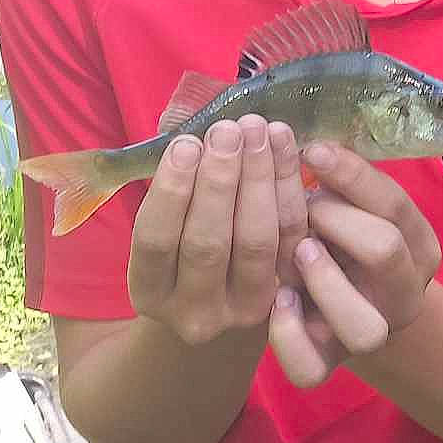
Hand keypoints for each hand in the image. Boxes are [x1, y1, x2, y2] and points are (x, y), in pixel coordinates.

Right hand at [128, 117, 308, 347]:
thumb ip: (169, 191)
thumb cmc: (181, 250)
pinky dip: (289, 186)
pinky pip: (291, 235)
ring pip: (255, 240)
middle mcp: (195, 313)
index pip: (156, 242)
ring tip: (257, 130)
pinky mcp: (285, 294)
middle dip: (218, 181)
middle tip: (226, 131)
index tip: (185, 144)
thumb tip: (189, 135)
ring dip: (258, 178)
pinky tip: (283, 145)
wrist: (221, 303)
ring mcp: (243, 309)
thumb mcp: (161, 231)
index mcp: (151, 293)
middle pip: (208, 243)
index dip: (172, 192)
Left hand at [268, 143, 440, 389]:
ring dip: (325, 280)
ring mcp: (365, 334)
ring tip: (299, 252)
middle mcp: (401, 296)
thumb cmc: (341, 238)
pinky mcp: (326, 364)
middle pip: (387, 252)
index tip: (312, 150)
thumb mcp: (353, 207)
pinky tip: (278, 300)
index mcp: (418, 247)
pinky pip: (310, 368)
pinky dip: (288, 335)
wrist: (338, 308)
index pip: (395, 205)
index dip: (352, 175)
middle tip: (308, 210)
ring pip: (363, 325)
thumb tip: (310, 144)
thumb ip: (341, 182)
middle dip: (339, 221)